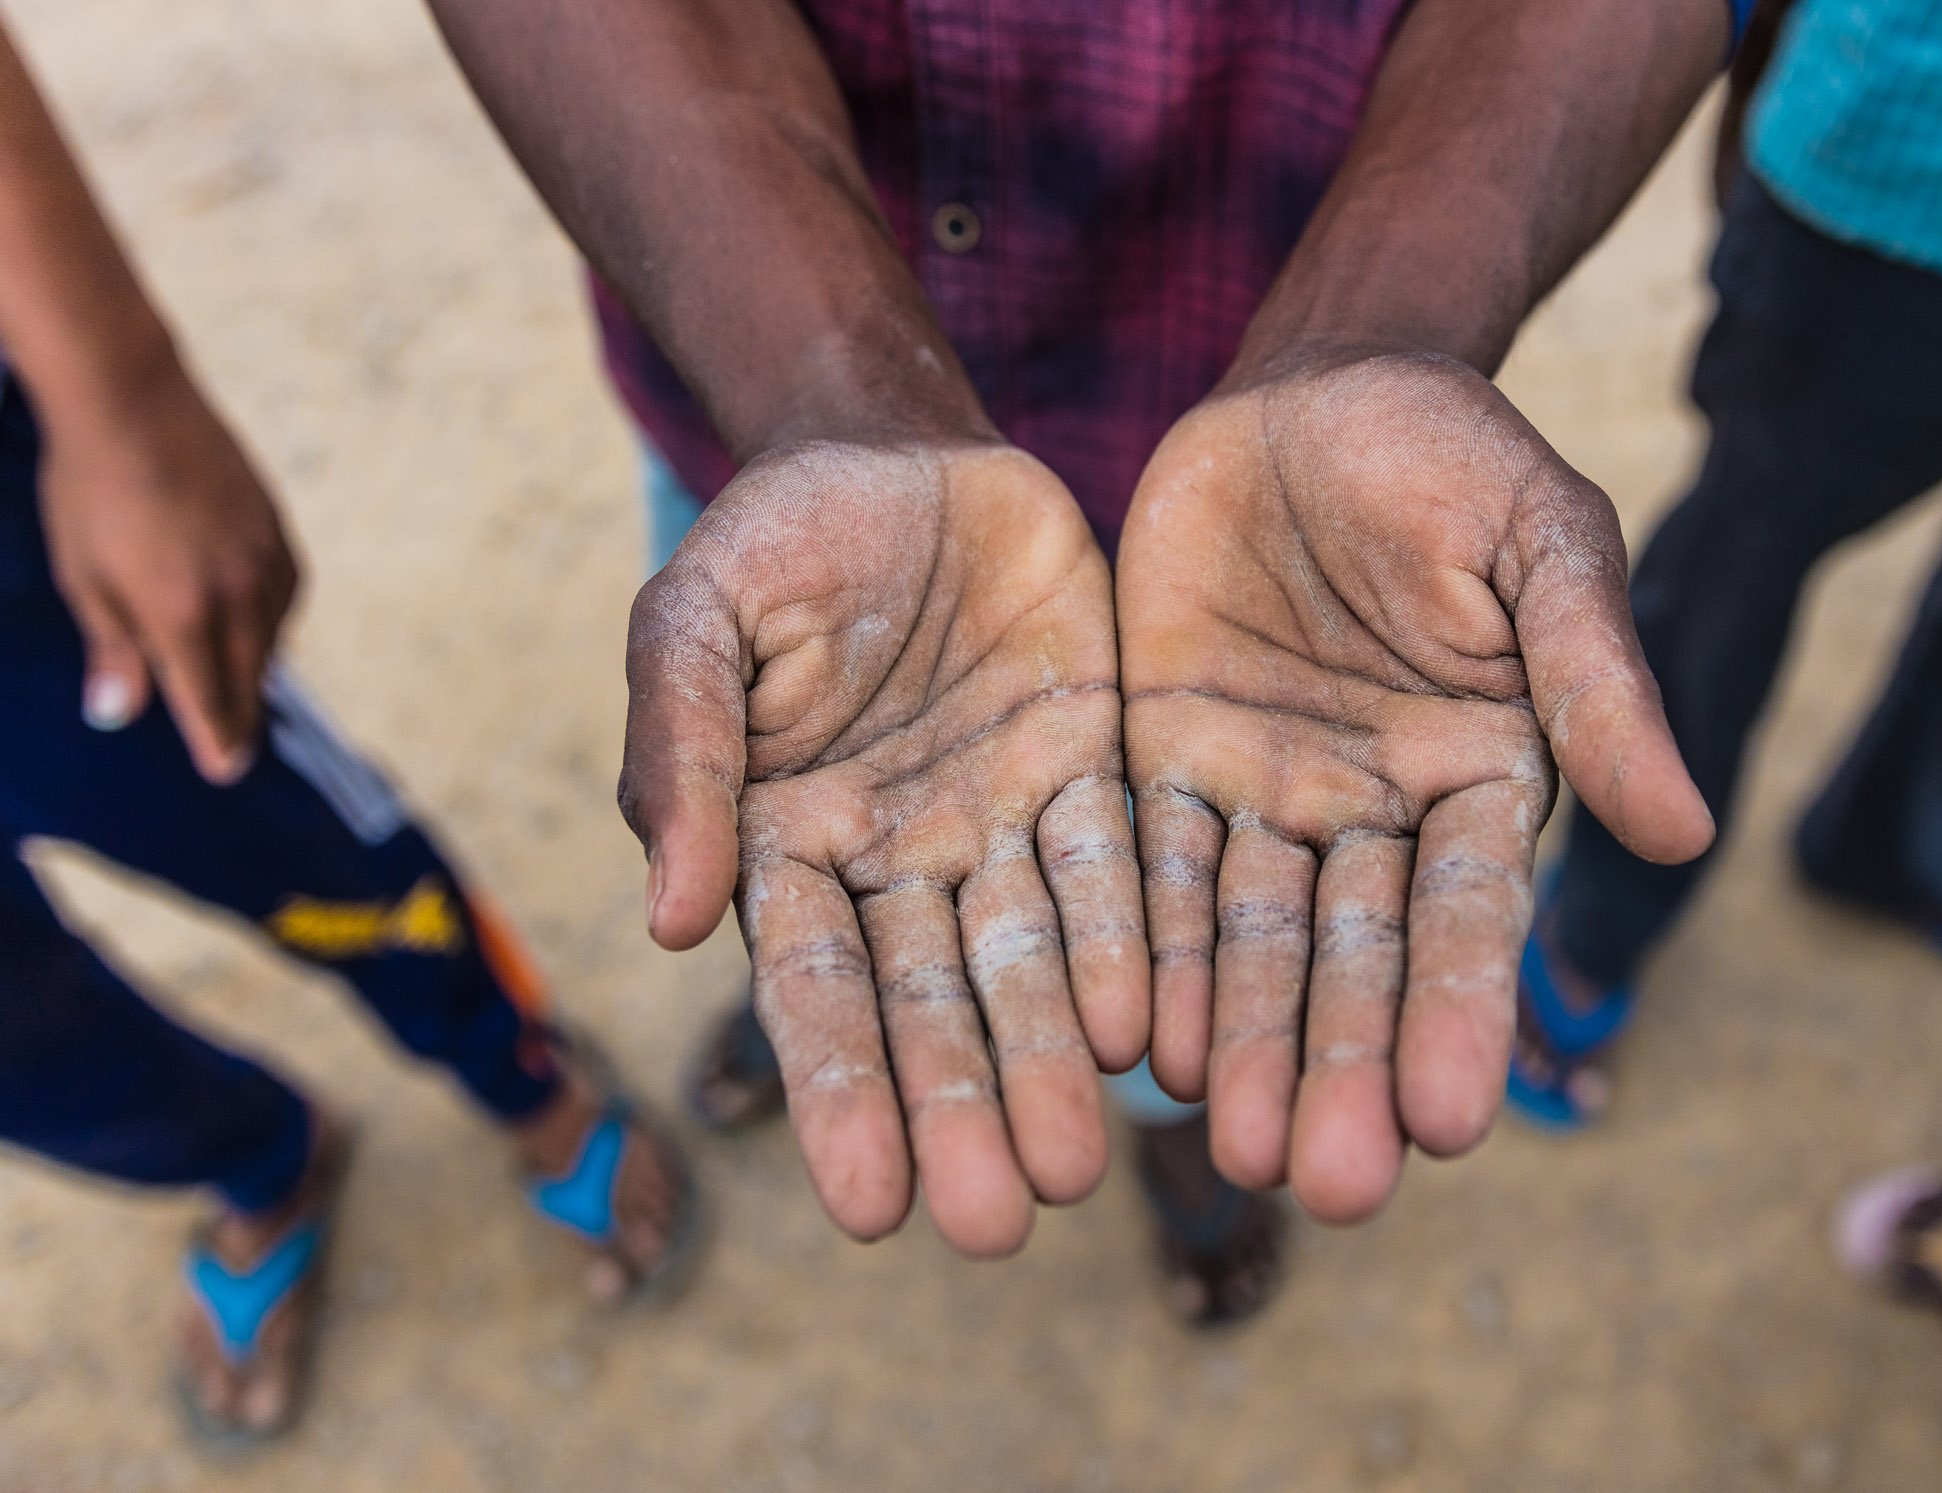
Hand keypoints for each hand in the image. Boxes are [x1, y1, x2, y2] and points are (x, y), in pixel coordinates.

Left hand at [36, 364, 296, 783]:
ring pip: (271, 638)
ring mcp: (264, 560)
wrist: (132, 400)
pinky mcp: (277, 531)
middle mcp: (236, 594)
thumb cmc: (88, 489)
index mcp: (181, 613)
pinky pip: (284, 597)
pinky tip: (251, 622)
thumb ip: (111, 649)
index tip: (223, 771)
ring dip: (253, 666)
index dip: (217, 740)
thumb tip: (115, 716)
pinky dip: (269, 621)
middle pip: (248, 676)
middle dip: (239, 715)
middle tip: (235, 747)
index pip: (209, 699)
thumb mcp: (81, 576)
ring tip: (240, 687)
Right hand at [622, 442, 1146, 1256]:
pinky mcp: (1091, 762)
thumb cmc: (774, 538)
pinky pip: (1115, 863)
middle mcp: (900, 857)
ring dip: (1051, 1062)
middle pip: (932, 1003)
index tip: (871, 1210)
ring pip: (1030, 959)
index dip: (842, 1095)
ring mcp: (1000, 815)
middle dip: (961, 1110)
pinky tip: (1147, 1028)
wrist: (893, 445)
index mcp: (789, 841)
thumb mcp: (695, 620)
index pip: (815, 989)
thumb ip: (678, 757)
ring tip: (1078, 1168)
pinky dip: (1128, 944)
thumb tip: (668, 926)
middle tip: (999, 1225)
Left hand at [1115, 352, 1711, 1222]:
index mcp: (1484, 773)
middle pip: (1356, 959)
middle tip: (1326, 1185)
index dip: (1455, 1015)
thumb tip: (1682, 832)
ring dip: (1244, 1039)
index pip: (1469, 916)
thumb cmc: (1456, 457)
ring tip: (1231, 1149)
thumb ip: (1596, 683)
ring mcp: (1267, 790)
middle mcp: (1376, 809)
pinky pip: (1148, 862)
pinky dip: (1146, 947)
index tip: (1448, 1124)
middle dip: (1342, 1067)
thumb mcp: (1543, 545)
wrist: (1320, 387)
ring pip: (1250, 936)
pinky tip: (1135, 1037)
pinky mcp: (1168, 755)